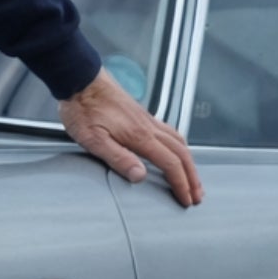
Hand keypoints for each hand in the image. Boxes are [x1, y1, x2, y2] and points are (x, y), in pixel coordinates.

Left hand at [58, 69, 203, 207]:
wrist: (80, 79)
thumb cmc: (83, 108)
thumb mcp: (93, 139)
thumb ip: (118, 158)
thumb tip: (140, 176)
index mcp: (140, 136)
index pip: (170, 165)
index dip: (181, 184)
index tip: (186, 199)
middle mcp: (149, 127)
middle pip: (182, 154)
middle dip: (192, 177)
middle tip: (197, 194)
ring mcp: (147, 119)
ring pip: (179, 141)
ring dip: (189, 161)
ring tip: (192, 176)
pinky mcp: (141, 114)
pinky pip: (169, 131)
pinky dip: (179, 145)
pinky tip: (175, 149)